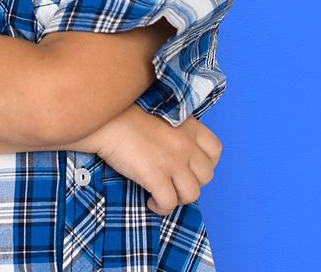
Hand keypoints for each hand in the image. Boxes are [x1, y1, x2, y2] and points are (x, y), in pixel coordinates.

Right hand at [93, 105, 221, 215]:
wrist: (105, 120)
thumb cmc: (125, 115)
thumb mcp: (160, 113)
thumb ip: (176, 130)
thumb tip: (179, 153)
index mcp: (189, 126)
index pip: (215, 150)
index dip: (206, 164)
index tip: (191, 168)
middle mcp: (186, 144)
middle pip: (206, 176)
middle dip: (191, 183)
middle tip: (173, 183)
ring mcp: (173, 161)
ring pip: (192, 194)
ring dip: (178, 199)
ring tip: (162, 195)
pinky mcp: (156, 176)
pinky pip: (169, 203)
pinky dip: (161, 207)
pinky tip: (150, 200)